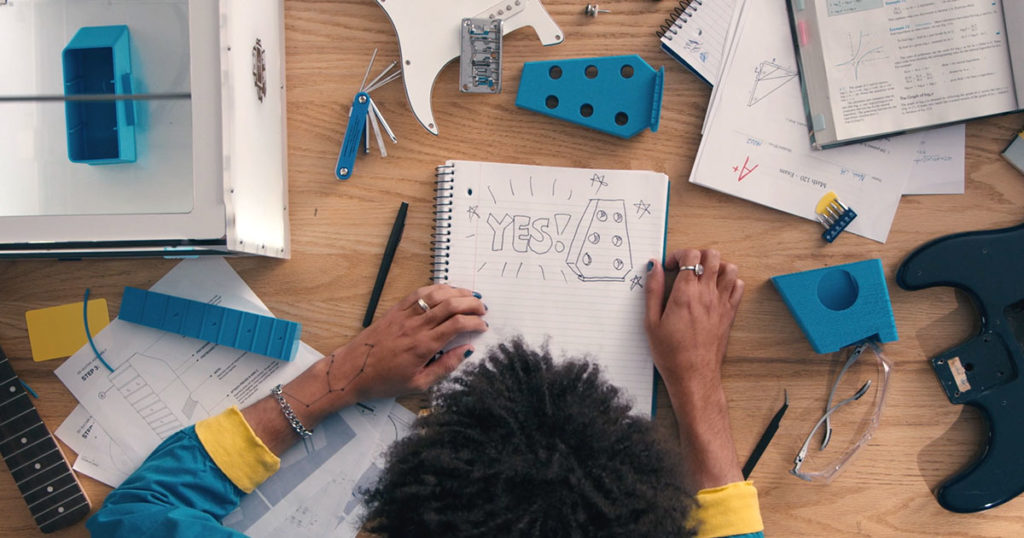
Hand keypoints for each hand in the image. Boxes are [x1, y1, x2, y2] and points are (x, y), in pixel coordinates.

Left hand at [330, 284, 487, 401]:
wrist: (352, 371)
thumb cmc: (383, 381)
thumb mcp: (418, 384)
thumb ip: (445, 366)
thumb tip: (467, 351)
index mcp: (423, 345)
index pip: (457, 324)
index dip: (475, 322)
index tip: (483, 326)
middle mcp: (415, 326)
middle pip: (451, 304)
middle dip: (472, 303)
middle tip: (482, 309)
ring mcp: (404, 315)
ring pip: (436, 294)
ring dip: (457, 292)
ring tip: (469, 296)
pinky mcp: (395, 310)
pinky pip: (419, 293)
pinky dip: (436, 289)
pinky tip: (446, 291)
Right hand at [644, 248, 743, 398]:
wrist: (694, 376)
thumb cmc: (670, 353)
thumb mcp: (651, 322)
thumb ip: (653, 291)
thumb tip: (654, 267)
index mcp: (685, 294)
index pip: (690, 255)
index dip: (678, 254)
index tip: (669, 267)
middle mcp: (707, 294)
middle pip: (712, 255)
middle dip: (697, 254)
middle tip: (686, 267)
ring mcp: (721, 303)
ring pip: (729, 268)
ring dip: (716, 265)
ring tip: (702, 275)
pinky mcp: (730, 313)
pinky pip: (738, 287)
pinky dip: (730, 281)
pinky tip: (716, 289)